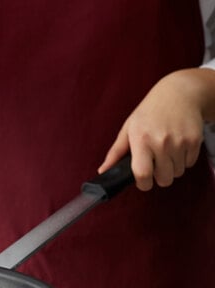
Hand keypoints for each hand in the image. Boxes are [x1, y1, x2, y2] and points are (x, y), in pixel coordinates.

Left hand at [99, 68, 214, 190]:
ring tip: (166, 152)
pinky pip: (189, 163)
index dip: (143, 184)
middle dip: (159, 177)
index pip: (142, 174)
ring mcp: (180, 141)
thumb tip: (103, 171)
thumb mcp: (128, 129)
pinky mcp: (195, 140)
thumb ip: (115, 153)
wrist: (178, 92)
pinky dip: (184, 160)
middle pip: (164, 179)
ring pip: (177, 173)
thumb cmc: (149, 112)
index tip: (143, 181)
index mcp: (141, 140)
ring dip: (172, 168)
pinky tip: (178, 146)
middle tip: (156, 164)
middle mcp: (161, 142)